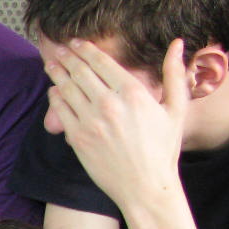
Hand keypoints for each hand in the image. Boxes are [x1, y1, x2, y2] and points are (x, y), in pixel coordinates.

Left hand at [43, 37, 188, 212]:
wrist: (145, 186)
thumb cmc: (163, 148)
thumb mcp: (176, 108)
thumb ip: (174, 74)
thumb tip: (178, 43)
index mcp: (134, 93)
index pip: (102, 62)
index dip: (86, 50)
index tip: (77, 43)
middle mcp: (110, 104)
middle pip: (80, 72)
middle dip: (67, 57)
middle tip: (58, 49)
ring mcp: (90, 121)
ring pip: (67, 88)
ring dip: (57, 73)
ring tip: (51, 64)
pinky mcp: (77, 138)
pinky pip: (60, 111)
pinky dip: (55, 97)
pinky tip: (53, 90)